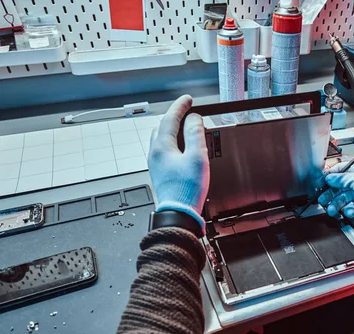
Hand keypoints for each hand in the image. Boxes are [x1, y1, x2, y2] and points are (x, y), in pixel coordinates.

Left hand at [148, 95, 209, 229]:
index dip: (181, 106)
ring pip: (161, 138)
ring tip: (186, 127)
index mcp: (162, 147)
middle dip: (175, 116)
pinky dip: (173, 141)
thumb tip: (194, 119)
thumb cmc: (187, 190)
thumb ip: (196, 135)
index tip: (189, 99)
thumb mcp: (197, 158)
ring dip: (172, 129)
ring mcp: (156, 164)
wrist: (179, 213)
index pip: (170, 118)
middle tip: (187, 111)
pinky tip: (182, 147)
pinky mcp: (161, 173)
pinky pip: (163, 149)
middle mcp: (155, 153)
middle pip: (162, 126)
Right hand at [317, 162, 353, 237]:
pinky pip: (348, 207)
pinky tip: (351, 212)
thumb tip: (330, 177)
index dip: (330, 176)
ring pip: (341, 198)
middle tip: (322, 200)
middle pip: (338, 186)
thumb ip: (344, 179)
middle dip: (329, 193)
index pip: (340, 170)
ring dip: (335, 204)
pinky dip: (347, 210)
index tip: (320, 183)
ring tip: (332, 210)